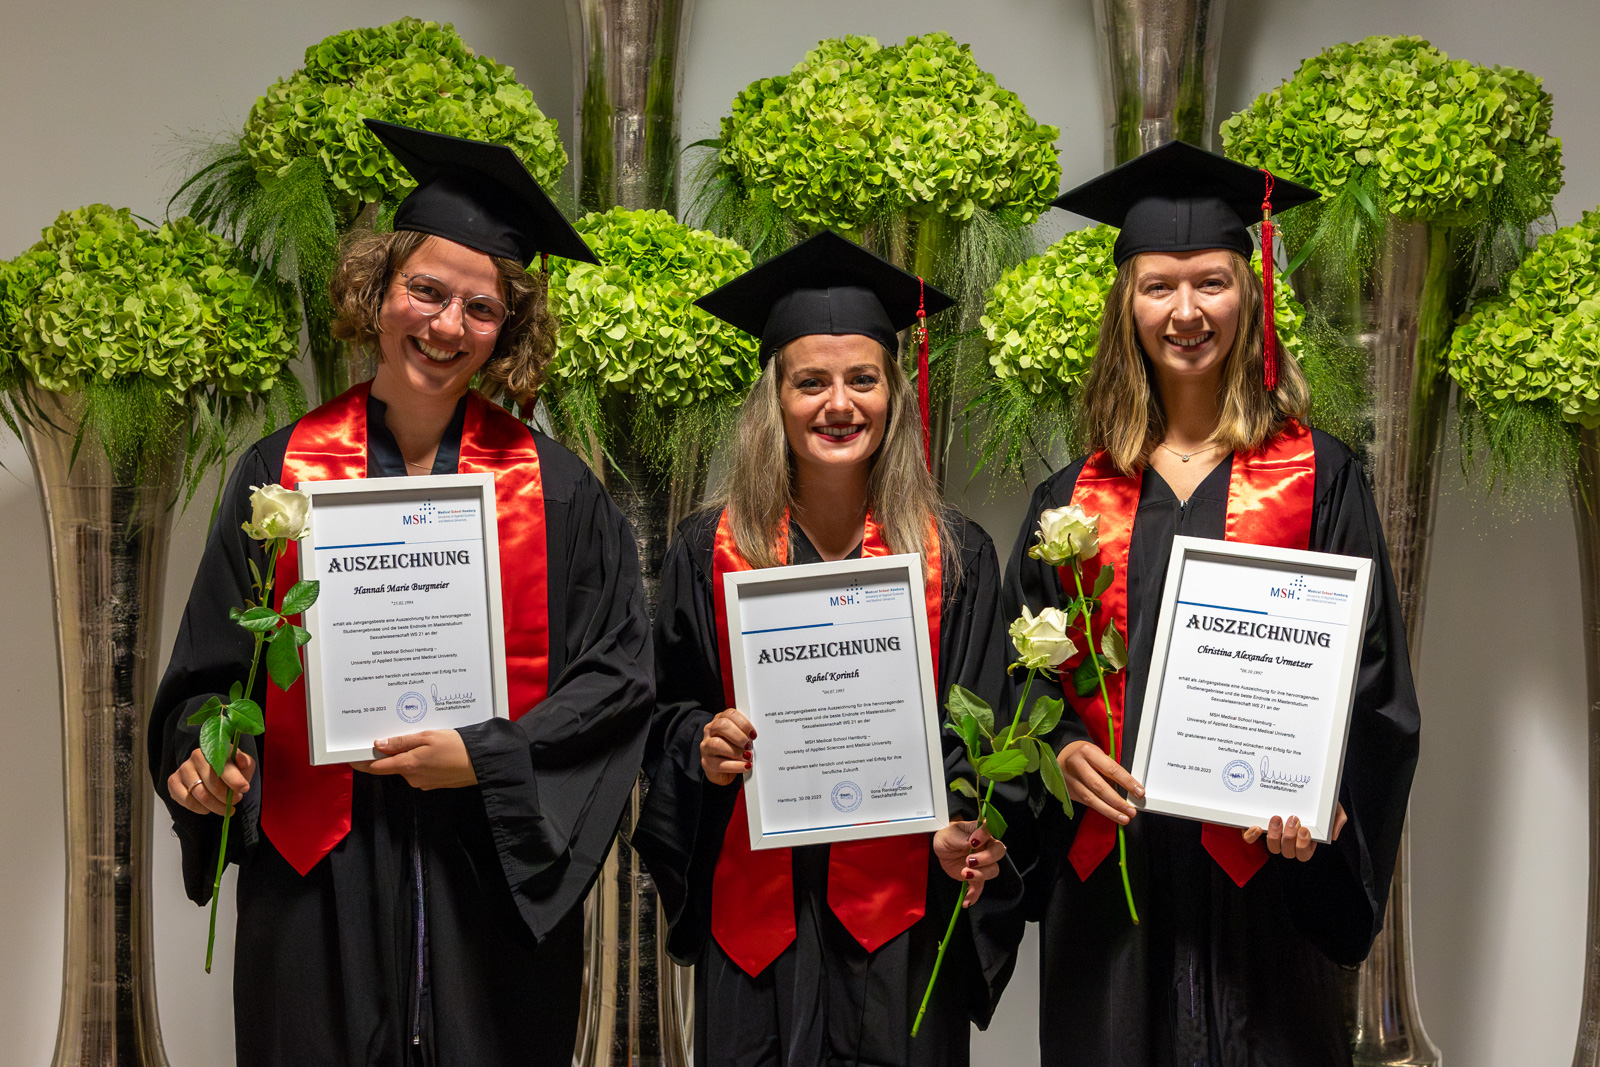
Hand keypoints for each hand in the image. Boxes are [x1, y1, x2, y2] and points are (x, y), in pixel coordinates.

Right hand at [168, 746, 255, 816]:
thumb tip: (241, 760)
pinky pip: (188, 801)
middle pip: (212, 783)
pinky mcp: (173, 782)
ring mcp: (183, 769)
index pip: (223, 767)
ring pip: (200, 795)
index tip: (245, 789)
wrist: (214, 774)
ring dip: (216, 806)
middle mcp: (196, 757)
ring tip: (225, 807)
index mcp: (214, 749)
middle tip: (235, 801)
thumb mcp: (243, 764)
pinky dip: (201, 809)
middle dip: (226, 796)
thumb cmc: (230, 769)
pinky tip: (208, 808)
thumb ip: (245, 762)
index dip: (235, 780)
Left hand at [353, 730, 477, 789]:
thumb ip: (401, 742)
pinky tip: (433, 751)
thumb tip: (379, 744)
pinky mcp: (432, 783)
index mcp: (407, 765)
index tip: (352, 756)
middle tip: (399, 735)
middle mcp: (411, 777)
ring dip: (409, 755)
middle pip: (392, 766)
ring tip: (424, 740)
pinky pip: (419, 771)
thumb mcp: (428, 737)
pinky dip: (421, 761)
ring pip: (407, 767)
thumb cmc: (457, 748)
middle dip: (392, 752)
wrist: (481, 764)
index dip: (362, 762)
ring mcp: (422, 782)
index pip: (375, 767)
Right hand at [700, 708, 753, 785]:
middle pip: (721, 725)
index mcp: (720, 720)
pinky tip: (745, 766)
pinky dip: (736, 766)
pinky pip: (720, 764)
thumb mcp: (739, 737)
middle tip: (748, 745)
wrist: (721, 769)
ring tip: (747, 756)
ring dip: (736, 751)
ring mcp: (706, 746)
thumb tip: (755, 736)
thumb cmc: (732, 749)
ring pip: (717, 744)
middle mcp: (710, 731)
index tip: (753, 734)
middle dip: (738, 736)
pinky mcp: (707, 762)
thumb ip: (745, 733)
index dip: (744, 723)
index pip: (730, 714)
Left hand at [933, 819, 1005, 906]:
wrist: (940, 850)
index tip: (973, 842)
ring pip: (992, 870)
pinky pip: (980, 887)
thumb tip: (975, 840)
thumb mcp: (950, 834)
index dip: (985, 837)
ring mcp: (983, 863)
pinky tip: (966, 901)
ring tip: (964, 873)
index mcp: (981, 833)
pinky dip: (974, 895)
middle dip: (986, 858)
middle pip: (998, 852)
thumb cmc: (947, 837)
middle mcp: (986, 847)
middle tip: (969, 860)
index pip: (991, 832)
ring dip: (980, 874)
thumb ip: (963, 837)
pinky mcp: (976, 877)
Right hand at [1059, 740, 1143, 823]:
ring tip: (1124, 818)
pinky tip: (1111, 814)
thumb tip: (1127, 789)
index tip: (1139, 792)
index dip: (1127, 782)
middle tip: (1131, 811)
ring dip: (1110, 811)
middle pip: (1100, 787)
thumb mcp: (1098, 754)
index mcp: (1088, 752)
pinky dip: (1100, 809)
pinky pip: (1086, 803)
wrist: (1062, 754)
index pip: (1112, 769)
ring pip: (1091, 799)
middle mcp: (1077, 765)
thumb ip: (1110, 770)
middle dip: (1118, 801)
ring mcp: (1070, 779)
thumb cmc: (1084, 755)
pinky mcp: (1068, 791)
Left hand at [1243, 802, 1346, 861]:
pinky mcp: (1257, 825)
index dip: (1303, 846)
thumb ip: (1337, 819)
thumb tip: (1333, 836)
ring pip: (1272, 847)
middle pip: (1288, 852)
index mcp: (1306, 839)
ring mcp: (1273, 833)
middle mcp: (1289, 839)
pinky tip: (1257, 826)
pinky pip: (1250, 838)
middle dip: (1290, 838)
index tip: (1305, 829)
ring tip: (1277, 818)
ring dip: (1274, 836)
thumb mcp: (1332, 806)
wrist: (1300, 780)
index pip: (1304, 854)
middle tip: (1293, 819)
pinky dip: (1252, 835)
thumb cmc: (1317, 798)